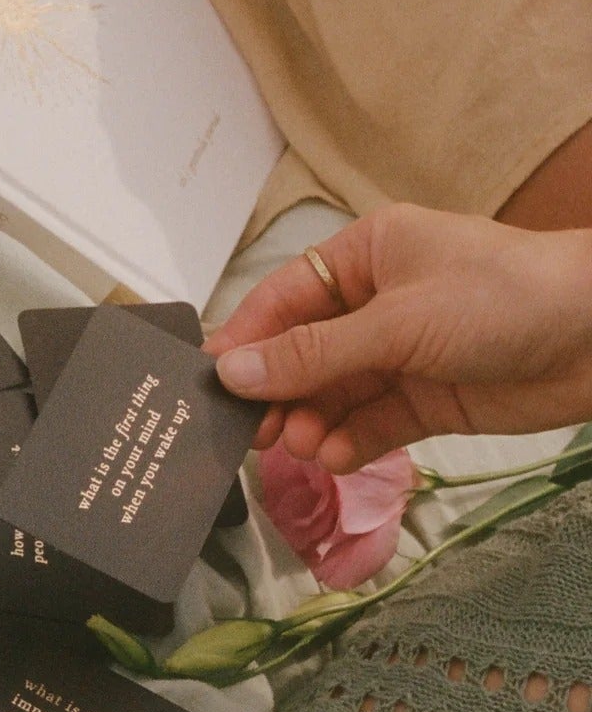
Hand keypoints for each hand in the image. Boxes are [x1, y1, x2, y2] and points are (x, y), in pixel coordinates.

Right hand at [202, 205, 591, 470]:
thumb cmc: (504, 297)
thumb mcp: (397, 322)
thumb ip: (312, 355)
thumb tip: (231, 373)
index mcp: (365, 255)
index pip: (283, 299)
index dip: (244, 342)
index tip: (207, 384)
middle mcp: (376, 302)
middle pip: (302, 353)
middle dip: (276, 393)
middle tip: (250, 433)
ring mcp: (402, 354)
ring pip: (333, 394)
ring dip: (311, 423)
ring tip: (301, 447)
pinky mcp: (428, 399)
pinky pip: (370, 424)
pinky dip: (349, 442)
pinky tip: (336, 456)